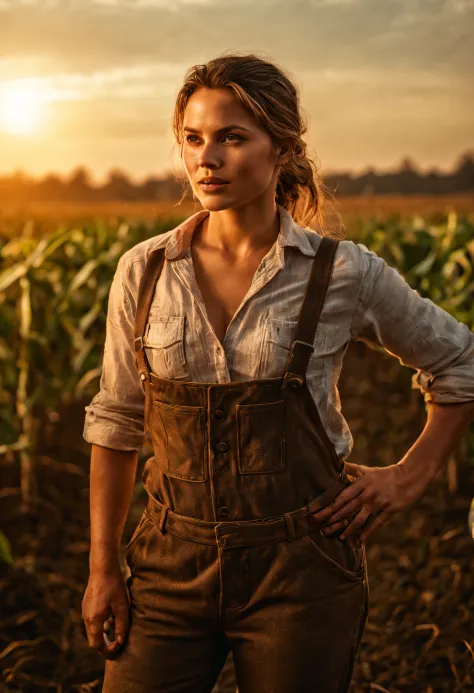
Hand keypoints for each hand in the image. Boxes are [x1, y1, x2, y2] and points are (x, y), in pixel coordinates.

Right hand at [81, 560, 129, 658]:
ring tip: (115, 634)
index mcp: (94, 620)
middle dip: (104, 646)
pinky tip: (110, 620)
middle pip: (93, 640)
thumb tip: (120, 642)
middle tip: (117, 645)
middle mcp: (86, 617)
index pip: (97, 645)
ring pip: (91, 631)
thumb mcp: (122, 606)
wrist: (102, 567)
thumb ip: (121, 626)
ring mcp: (84, 611)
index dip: (107, 651)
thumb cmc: (114, 585)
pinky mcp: (86, 605)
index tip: (118, 649)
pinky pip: (91, 622)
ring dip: (102, 636)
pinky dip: (99, 627)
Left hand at [311, 461, 428, 542]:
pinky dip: (368, 533)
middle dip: (334, 520)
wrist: (408, 477)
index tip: (318, 515)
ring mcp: (378, 503)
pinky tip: (361, 540)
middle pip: (347, 509)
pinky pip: (376, 524)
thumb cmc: (384, 474)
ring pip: (360, 519)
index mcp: (361, 483)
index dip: (329, 507)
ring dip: (349, 530)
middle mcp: (367, 494)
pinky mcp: (389, 510)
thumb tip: (336, 463)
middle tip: (323, 530)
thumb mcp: (366, 470)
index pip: (342, 497)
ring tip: (340, 537)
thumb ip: (350, 469)